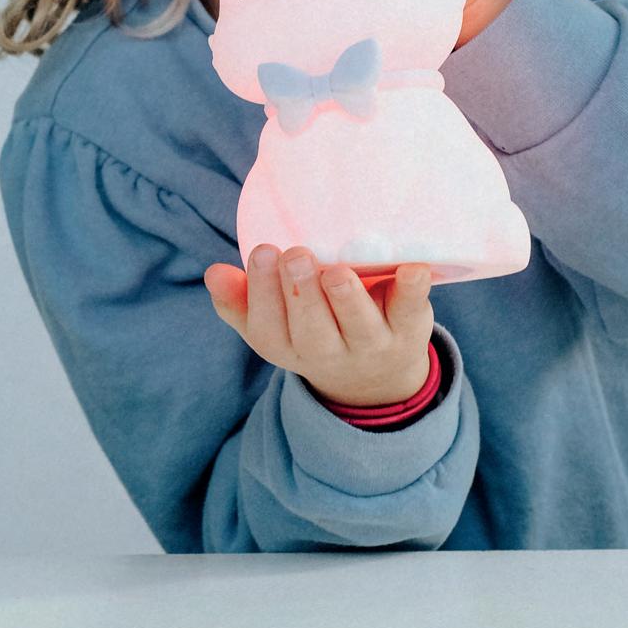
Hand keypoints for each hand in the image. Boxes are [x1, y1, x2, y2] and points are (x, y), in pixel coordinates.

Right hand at [204, 246, 433, 408]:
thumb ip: (240, 300)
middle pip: (313, 330)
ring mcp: (371, 343)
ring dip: (347, 299)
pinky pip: (411, 311)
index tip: (263, 251)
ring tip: (337, 271)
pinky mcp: (408, 328)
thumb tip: (214, 272)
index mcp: (288, 346)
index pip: (269, 327)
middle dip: (302, 294)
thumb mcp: (273, 325)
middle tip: (294, 255)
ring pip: (359, 326)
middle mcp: (328, 351)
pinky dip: (413, 290)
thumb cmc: (313, 330)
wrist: (376, 376)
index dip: (262, 293)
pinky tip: (413, 269)